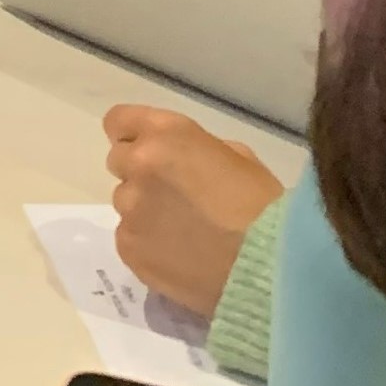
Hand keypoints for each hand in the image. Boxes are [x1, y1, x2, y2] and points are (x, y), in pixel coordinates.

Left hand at [102, 104, 284, 317]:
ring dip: (145, 208)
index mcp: (166, 136)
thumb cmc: (264, 205)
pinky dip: (146, 241)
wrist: (267, 265)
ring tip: (183, 229)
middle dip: (140, 172)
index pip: (118, 121)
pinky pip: (129, 236)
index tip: (148, 149)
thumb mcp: (238, 157)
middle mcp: (138, 167)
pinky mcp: (127, 247)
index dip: (131, 133)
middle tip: (174, 193)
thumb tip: (180, 159)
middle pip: (119, 161)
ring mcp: (129, 210)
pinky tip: (179, 253)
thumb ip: (195, 150)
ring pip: (125, 202)